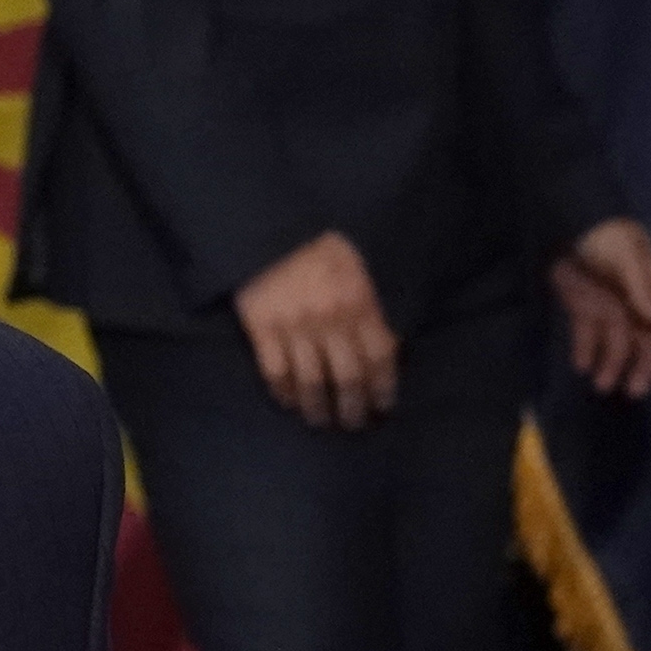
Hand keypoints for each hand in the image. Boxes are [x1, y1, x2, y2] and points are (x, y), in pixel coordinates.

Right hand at [234, 233, 396, 429]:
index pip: (379, 357)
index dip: (383, 388)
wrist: (268, 226)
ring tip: (322, 421)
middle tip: (353, 424)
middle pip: (348, 378)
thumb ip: (371, 306)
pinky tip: (291, 403)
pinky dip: (285, 394)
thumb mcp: (358, 267)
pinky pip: (275, 373)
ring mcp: (293, 326)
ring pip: (311, 382)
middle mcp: (329, 319)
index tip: (383, 408)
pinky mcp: (261, 329)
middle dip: (354, 409)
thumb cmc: (319, 246)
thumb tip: (389, 347)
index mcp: (359, 301)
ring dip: (319, 409)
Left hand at [550, 217, 650, 399]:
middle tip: (633, 391)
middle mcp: (635, 301)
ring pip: (616, 341)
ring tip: (600, 385)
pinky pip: (589, 332)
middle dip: (641, 366)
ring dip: (611, 364)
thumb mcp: (624, 257)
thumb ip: (640, 287)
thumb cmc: (604, 235)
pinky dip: (586, 349)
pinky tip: (580, 365)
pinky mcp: (584, 304)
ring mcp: (610, 303)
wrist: (567, 217)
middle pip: (645, 340)